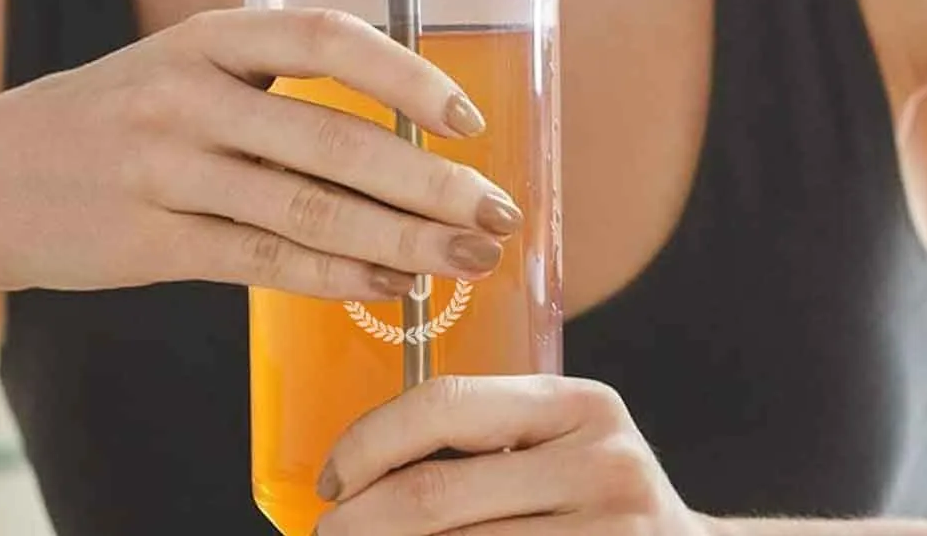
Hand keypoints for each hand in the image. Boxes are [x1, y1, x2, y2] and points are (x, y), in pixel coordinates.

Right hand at [0, 8, 520, 351]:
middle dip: (428, 183)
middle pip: (333, 138)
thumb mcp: (180, 67)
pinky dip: (334, 277)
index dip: (407, 77)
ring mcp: (166, 168)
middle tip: (496, 213)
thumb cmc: (109, 117)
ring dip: (399, 240)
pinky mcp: (152, 240)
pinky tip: (387, 285)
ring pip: (307, 208)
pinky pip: (262, 259)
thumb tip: (392, 136)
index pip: (330, 39)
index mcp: (209, 36)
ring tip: (463, 259)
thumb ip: (272, 86)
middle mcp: (190, 93)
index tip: (466, 119)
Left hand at [313, 375, 716, 535]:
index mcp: (580, 405)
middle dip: (360, 520)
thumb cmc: (601, 501)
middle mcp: (601, 465)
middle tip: (325, 533)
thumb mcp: (562, 445)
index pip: (445, 404)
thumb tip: (361, 470)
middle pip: (436, 495)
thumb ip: (486, 439)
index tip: (332, 478)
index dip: (369, 442)